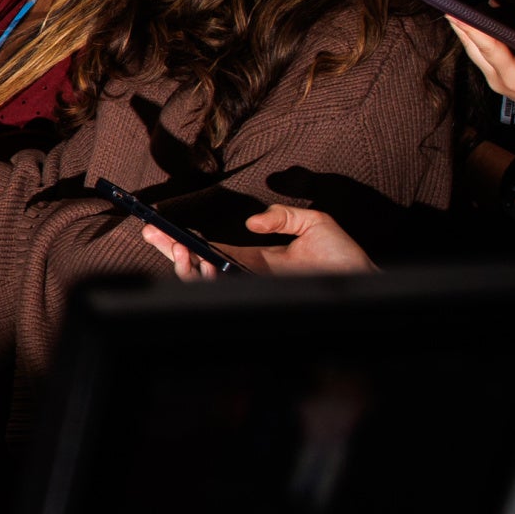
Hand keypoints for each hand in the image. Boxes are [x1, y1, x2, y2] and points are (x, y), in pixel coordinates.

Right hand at [137, 202, 377, 282]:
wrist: (363, 282)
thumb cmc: (343, 257)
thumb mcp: (314, 223)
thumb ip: (282, 216)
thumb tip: (251, 222)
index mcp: (253, 258)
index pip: (208, 248)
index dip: (183, 238)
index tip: (160, 224)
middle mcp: (245, 274)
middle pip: (196, 264)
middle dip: (170, 249)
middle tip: (151, 231)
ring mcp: (249, 288)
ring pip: (202, 282)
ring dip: (184, 265)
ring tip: (181, 248)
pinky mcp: (255, 296)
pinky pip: (220, 292)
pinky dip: (204, 278)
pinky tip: (200, 261)